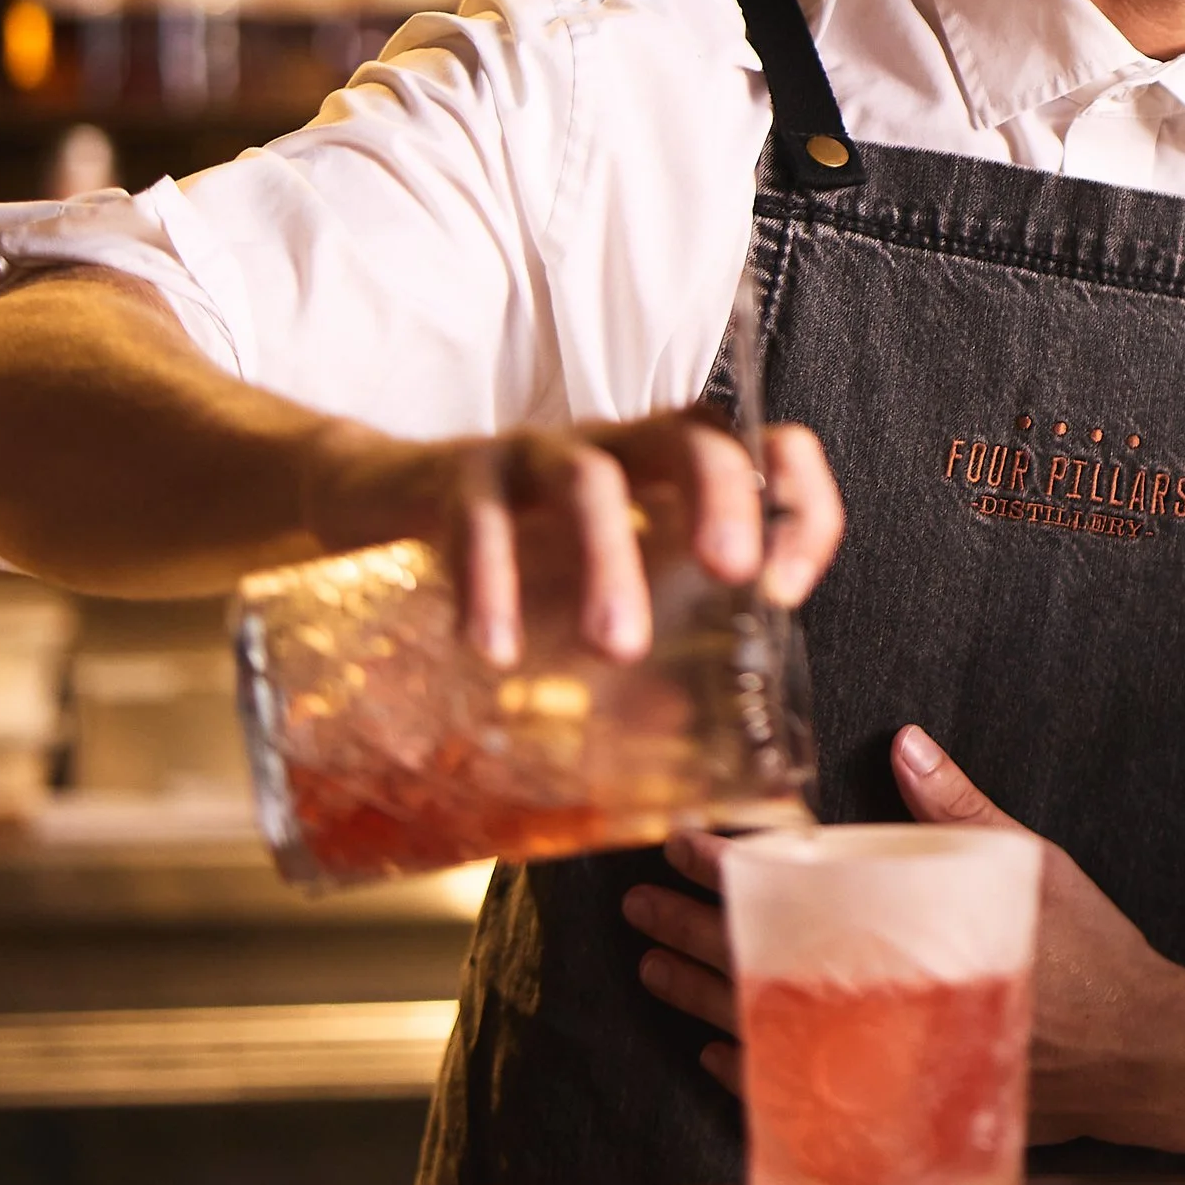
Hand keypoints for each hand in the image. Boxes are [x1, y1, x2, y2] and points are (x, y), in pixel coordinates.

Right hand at [326, 410, 842, 668]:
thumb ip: (650, 651)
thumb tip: (698, 748)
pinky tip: (498, 648)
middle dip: (723, 501)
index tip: (785, 589)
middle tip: (731, 574)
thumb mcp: (600, 590)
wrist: (384, 497)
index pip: (771, 450)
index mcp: (673, 475)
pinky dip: (493, 580)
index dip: (801, 506)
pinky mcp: (463, 474)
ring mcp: (540, 454)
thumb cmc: (522, 553)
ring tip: (617, 647)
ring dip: (608, 562)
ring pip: (590, 480)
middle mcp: (618, 448)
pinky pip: (482, 517)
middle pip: (695, 436)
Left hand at [629, 724, 1184, 1142]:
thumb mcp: (1030, 864)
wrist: (1142, 1059)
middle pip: (759, 966)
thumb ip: (960, 811)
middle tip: (636, 904)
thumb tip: (907, 742)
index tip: (681, 840)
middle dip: (691, 931)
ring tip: (650, 971)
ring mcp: (885, 1066)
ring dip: (702, 998)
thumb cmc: (1093, 953)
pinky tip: (718, 1051)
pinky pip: (801, 1096)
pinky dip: (754, 1069)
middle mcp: (883, 1005)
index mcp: (907, 933)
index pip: (790, 895)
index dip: (729, 866)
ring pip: (766, 1032)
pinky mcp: (895, 1109)